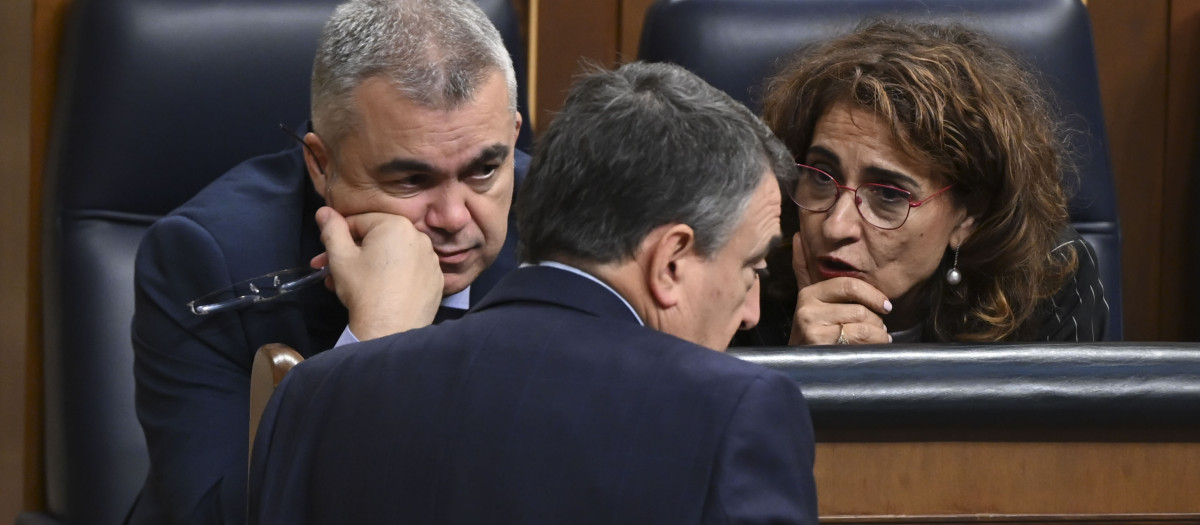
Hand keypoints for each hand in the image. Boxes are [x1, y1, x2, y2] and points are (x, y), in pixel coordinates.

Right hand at [312, 206, 442, 340]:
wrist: (390, 330)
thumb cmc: (364, 290)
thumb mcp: (340, 257)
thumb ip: (331, 229)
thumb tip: (324, 211)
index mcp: (396, 224)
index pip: (359, 222)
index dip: (338, 236)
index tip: (326, 252)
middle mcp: (419, 237)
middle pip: (377, 239)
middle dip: (352, 253)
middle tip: (331, 269)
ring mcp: (431, 260)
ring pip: (393, 255)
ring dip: (370, 265)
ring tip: (350, 284)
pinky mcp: (436, 280)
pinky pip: (410, 270)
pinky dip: (394, 276)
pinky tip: (378, 289)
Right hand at [787, 232, 892, 344]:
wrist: (800, 368)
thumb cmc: (814, 334)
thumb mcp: (811, 302)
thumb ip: (806, 271)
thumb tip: (800, 237)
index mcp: (809, 292)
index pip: (849, 285)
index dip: (873, 296)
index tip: (886, 306)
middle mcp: (807, 307)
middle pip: (859, 308)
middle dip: (875, 321)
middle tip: (878, 329)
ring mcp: (811, 325)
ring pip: (862, 324)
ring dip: (877, 334)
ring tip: (875, 339)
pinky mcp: (818, 343)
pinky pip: (859, 338)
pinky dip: (874, 344)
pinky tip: (871, 348)